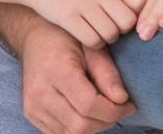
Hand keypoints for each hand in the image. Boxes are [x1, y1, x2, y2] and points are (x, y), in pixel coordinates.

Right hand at [18, 22, 136, 133]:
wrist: (36, 38)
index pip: (88, 105)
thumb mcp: (92, 46)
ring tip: (108, 110)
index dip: (114, 110)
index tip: (130, 104)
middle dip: (107, 121)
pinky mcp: (32, 115)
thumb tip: (122, 99)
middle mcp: (40, 93)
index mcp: (56, 71)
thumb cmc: (68, 37)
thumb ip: (107, 73)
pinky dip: (79, 129)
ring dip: (94, 127)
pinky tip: (91, 114)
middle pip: (80, 125)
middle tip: (123, 109)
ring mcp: (33, 107)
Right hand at [28, 0, 146, 48]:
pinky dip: (94, 43)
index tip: (130, 18)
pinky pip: (92, 40)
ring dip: (108, 38)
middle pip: (128, 21)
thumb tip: (152, 6)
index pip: (142, 0)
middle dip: (123, 30)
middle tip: (114, 27)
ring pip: (111, 33)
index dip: (140, 14)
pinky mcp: (68, 17)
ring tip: (100, 31)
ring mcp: (83, 3)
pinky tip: (88, 36)